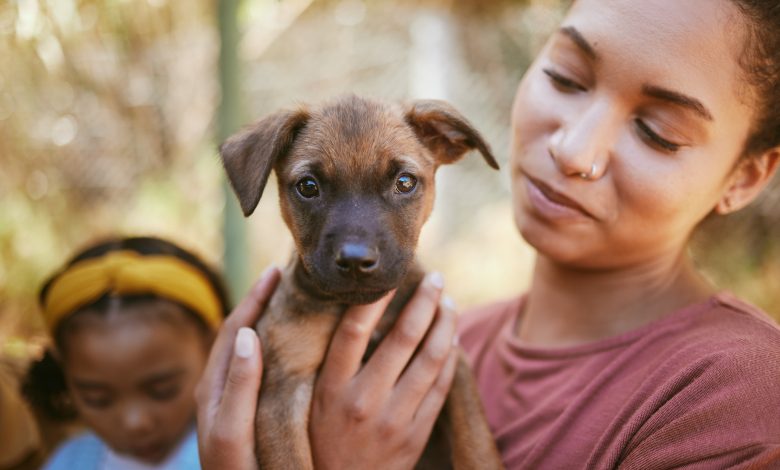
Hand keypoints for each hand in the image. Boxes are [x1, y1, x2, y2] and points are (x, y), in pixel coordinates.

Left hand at [195, 267, 280, 469]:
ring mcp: (231, 397)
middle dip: (260, 301)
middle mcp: (220, 387)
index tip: (276, 272)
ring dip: (266, 319)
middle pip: (240, 331)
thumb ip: (239, 386)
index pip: (234, 329)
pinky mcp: (245, 408)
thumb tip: (249, 333)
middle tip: (287, 276)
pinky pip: (257, 365)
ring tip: (291, 300)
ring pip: (249, 347)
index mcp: (214, 387)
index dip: (254, 299)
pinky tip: (292, 343)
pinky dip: (271, 343)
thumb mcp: (233, 433)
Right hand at [309, 272, 458, 469]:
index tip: (391, 274)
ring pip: (431, 359)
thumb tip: (358, 312)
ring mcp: (394, 419)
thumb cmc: (321, 440)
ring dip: (445, 325)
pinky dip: (450, 359)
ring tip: (448, 302)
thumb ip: (334, 363)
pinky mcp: (416, 434)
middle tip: (435, 278)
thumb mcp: (314, 401)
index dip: (375, 297)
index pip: (355, 329)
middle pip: (403, 338)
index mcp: (332, 388)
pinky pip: (441, 388)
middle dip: (424, 301)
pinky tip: (452, 339)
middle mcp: (364, 400)